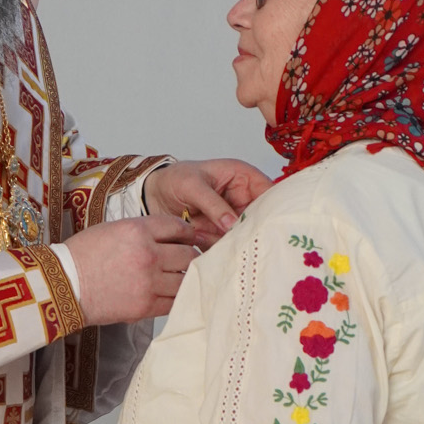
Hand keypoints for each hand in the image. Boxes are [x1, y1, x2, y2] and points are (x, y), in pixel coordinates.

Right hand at [63, 215, 199, 324]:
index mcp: (138, 230)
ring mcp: (149, 282)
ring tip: (178, 277)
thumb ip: (144, 231)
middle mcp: (148, 254)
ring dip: (185, 278)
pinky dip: (175, 297)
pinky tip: (169, 294)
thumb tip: (170, 238)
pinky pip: (174, 301)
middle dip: (190, 256)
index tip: (189, 238)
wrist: (63, 286)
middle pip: (189, 254)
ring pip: (186, 279)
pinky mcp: (145, 306)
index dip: (188, 233)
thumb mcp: (113, 229)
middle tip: (187, 260)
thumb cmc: (83, 256)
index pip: (179, 228)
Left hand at [144, 158, 271, 246]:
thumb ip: (214, 205)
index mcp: (242, 178)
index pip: (268, 193)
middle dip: (245, 230)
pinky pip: (225, 245)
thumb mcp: (193, 185)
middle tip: (229, 235)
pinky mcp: (220, 233)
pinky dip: (213, 246)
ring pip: (241, 235)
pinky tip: (196, 235)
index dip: (271, 208)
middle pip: (257, 219)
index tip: (264, 224)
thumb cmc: (174, 178)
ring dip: (223, 239)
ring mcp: (231, 218)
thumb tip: (233, 224)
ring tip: (199, 230)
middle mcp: (241, 199)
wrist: (152, 194)